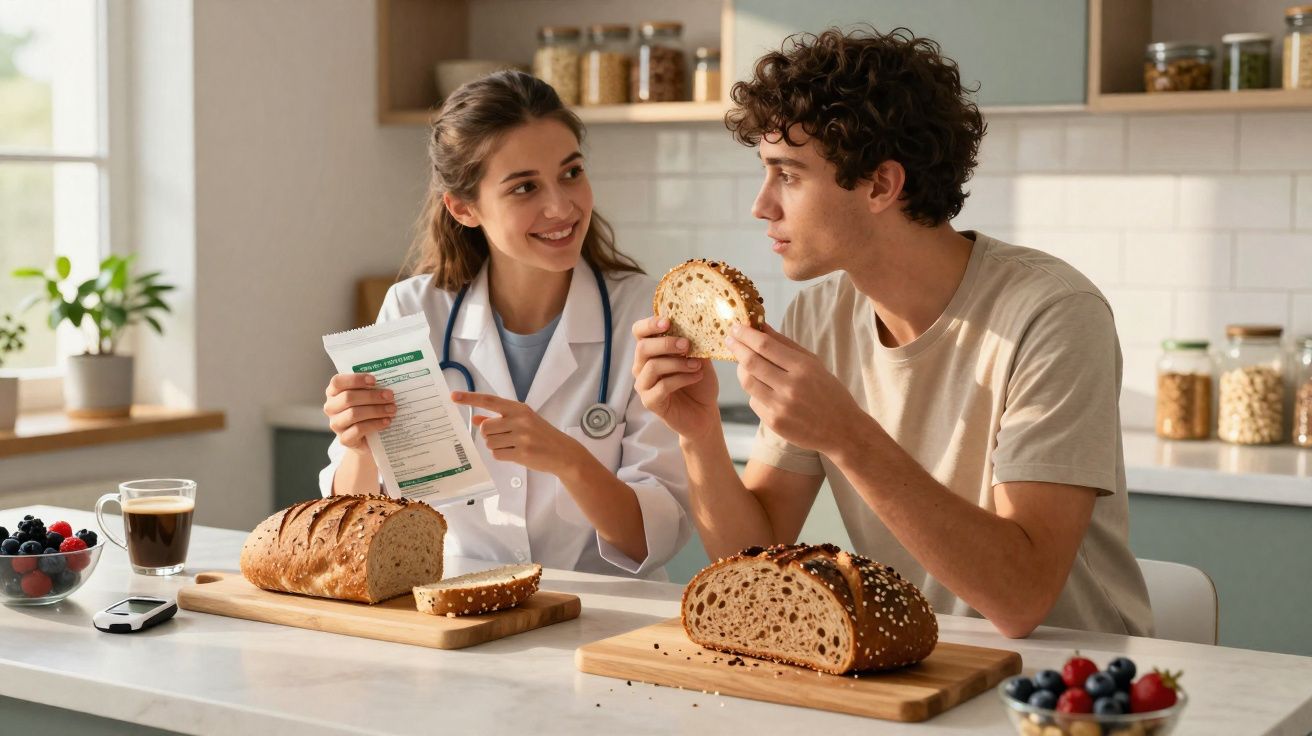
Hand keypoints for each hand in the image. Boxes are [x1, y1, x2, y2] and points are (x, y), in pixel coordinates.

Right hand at [324, 373, 395, 451]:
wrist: (368, 438)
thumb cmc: (368, 410)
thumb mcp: (368, 396)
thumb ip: (372, 388)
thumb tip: (387, 383)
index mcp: (333, 392)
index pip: (337, 382)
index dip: (355, 379)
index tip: (374, 380)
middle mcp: (331, 408)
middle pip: (348, 398)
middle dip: (372, 396)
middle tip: (390, 396)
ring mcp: (336, 424)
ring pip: (353, 414)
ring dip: (376, 410)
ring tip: (392, 409)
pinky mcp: (344, 439)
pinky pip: (358, 430)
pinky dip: (375, 424)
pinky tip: (386, 421)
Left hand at [451, 391, 582, 474]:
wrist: (563, 452)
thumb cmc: (541, 435)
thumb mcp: (522, 421)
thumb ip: (498, 419)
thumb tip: (476, 419)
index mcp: (519, 408)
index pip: (489, 400)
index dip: (470, 398)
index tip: (453, 396)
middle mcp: (520, 420)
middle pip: (485, 428)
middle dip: (489, 435)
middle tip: (505, 437)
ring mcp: (521, 437)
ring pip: (489, 443)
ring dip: (496, 446)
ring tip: (513, 445)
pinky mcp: (522, 453)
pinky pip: (497, 455)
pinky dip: (502, 456)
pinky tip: (516, 453)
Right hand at [631, 316, 720, 440]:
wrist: (704, 413)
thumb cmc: (699, 384)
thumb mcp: (700, 358)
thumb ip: (694, 343)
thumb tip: (696, 325)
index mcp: (651, 351)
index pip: (639, 332)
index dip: (649, 324)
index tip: (668, 321)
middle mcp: (642, 367)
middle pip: (643, 347)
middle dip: (666, 343)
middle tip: (687, 344)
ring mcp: (644, 385)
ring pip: (652, 366)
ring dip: (678, 363)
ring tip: (697, 365)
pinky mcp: (650, 402)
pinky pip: (661, 386)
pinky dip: (682, 379)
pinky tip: (696, 377)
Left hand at [725, 323, 868, 455]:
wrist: (841, 430)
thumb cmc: (829, 392)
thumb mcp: (814, 364)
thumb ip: (786, 345)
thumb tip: (761, 326)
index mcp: (803, 368)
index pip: (765, 346)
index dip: (746, 334)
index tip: (736, 326)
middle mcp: (790, 387)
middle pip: (751, 362)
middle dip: (737, 347)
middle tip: (730, 339)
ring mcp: (780, 407)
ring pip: (747, 382)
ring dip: (741, 369)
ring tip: (742, 361)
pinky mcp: (774, 423)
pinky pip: (754, 402)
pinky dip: (754, 392)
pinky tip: (762, 387)